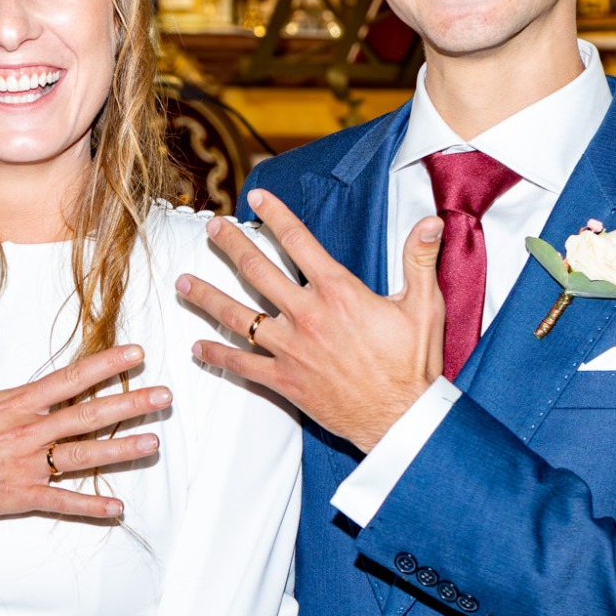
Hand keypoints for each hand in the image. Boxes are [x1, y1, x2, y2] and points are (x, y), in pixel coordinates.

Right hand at [0, 299, 170, 530]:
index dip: (106, 365)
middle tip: (165, 397)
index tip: (136, 354)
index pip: (71, 379)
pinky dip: (90, 507)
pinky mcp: (21, 496)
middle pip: (89, 416)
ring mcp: (27, 466)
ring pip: (84, 456)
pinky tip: (118, 509)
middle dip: (130, 404)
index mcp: (16, 402)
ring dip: (121, 451)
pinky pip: (62, 501)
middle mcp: (28, 433)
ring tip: (155, 443)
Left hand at [179, 189, 444, 452]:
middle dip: (230, 245)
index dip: (275, 214)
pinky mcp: (284, 381)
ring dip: (206, 296)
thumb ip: (420, 259)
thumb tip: (432, 220)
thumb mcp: (423, 305)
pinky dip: (217, 355)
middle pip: (257, 271)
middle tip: (211, 227)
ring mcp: (291, 349)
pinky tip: (197, 346)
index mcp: (338, 291)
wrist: (401, 419)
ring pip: (237, 316)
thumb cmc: (413, 364)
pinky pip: (242, 366)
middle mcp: (307, 315)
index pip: (298, 241)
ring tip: (183, 282)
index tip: (256, 196)